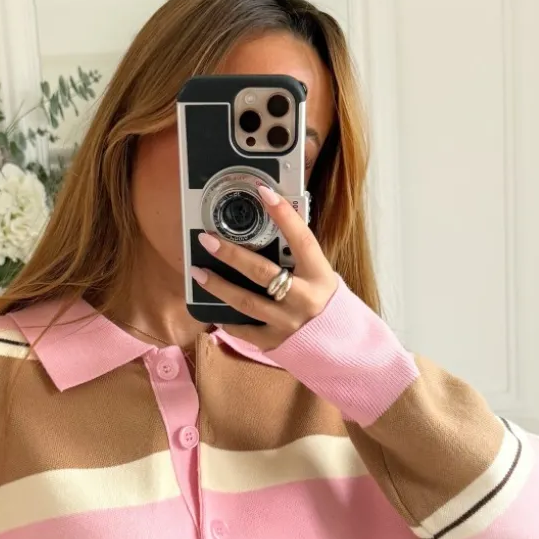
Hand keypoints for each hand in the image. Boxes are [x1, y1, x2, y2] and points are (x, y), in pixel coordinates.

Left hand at [190, 183, 338, 351]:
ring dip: (218, 286)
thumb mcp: (321, 277)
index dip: (283, 215)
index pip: (301, 239)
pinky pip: (244, 330)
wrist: (340, 346)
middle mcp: (303, 299)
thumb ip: (298, 259)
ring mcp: (287, 323)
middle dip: (231, 254)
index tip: (263, 192)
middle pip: (261, 272)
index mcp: (319, 276)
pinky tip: (212, 307)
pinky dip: (227, 318)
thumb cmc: (327, 305)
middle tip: (207, 239)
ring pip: (246, 301)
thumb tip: (271, 229)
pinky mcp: (274, 342)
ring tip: (198, 272)